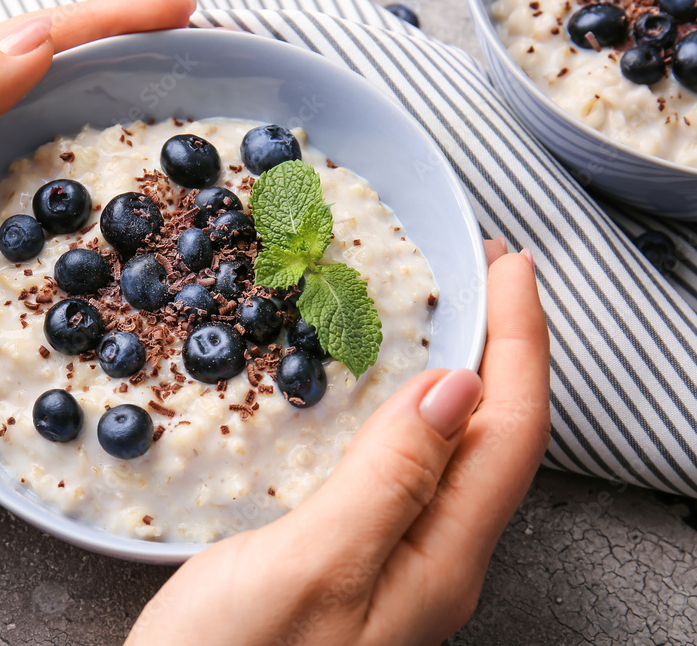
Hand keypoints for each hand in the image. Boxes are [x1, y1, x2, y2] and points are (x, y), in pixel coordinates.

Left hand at [0, 0, 196, 511]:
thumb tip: (37, 42)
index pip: (35, 52)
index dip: (110, 23)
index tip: (181, 11)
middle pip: (69, 112)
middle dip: (138, 88)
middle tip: (206, 83)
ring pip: (82, 195)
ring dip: (140, 178)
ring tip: (203, 173)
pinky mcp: (5, 303)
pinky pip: (77, 273)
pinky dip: (118, 264)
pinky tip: (156, 271)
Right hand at [127, 239, 550, 645]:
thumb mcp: (310, 566)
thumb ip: (389, 482)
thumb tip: (455, 391)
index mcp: (437, 561)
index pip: (509, 432)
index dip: (518, 339)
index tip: (507, 263)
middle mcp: (430, 563)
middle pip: (496, 440)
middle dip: (502, 348)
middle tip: (482, 276)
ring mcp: (394, 566)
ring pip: (452, 454)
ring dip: (458, 376)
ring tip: (442, 316)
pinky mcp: (354, 562)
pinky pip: (406, 472)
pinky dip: (405, 414)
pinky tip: (376, 397)